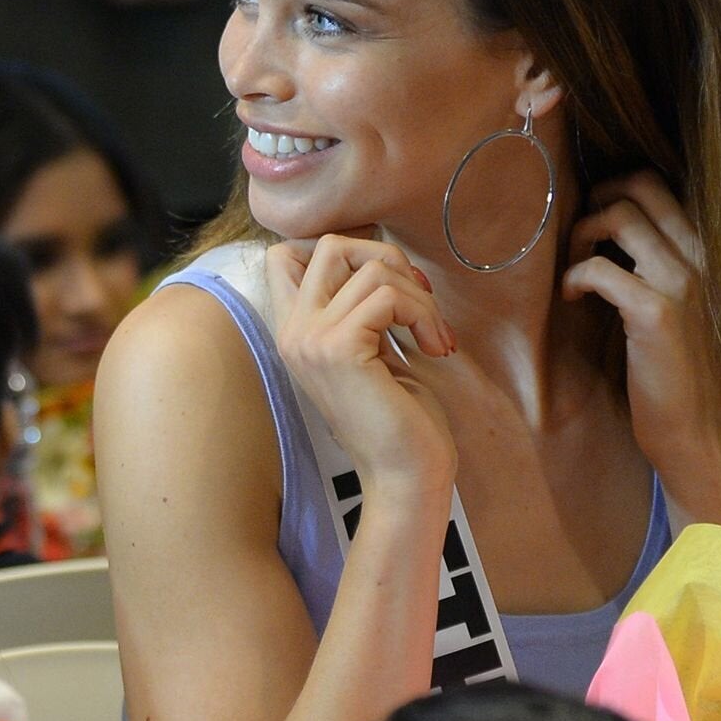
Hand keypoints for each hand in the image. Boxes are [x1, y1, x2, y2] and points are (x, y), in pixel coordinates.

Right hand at [263, 235, 456, 499]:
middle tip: (416, 300)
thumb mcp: (371, 352)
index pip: (286, 255)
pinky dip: (423, 315)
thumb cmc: (397, 419)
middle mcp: (293, 332)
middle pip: (331, 245)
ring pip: (373, 269)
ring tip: (434, 336)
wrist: (403, 475)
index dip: (344, 252)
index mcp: (295, 333)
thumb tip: (380, 260)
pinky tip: (435, 347)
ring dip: (419, 297)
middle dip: (387, 259)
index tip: (385, 285)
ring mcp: (311, 339)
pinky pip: (388, 296)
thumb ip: (359, 310)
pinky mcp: (339, 347)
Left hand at [560, 173, 720, 525]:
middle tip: (579, 239)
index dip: (617, 189)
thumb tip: (615, 231)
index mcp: (711, 252)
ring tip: (574, 270)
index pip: (663, 184)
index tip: (594, 224)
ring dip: (582, 234)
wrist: (699, 435)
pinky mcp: (657, 313)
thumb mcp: (680, 307)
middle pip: (641, 184)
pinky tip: (571, 300)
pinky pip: (599, 269)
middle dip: (596, 199)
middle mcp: (705, 256)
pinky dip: (573, 277)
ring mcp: (684, 281)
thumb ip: (659, 265)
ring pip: (620, 215)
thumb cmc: (681, 376)